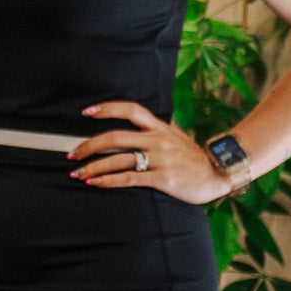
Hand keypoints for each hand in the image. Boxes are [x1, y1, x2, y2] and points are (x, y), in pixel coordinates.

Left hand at [68, 99, 223, 204]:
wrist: (218, 174)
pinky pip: (129, 178)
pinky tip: (95, 183)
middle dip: (89, 145)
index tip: (87, 112)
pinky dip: (109, 181)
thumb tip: (141, 120)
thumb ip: (159, 128)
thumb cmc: (194, 158)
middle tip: (73, 153)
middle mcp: (158, 140)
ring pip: (118, 160)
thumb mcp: (177, 136)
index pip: (131, 109)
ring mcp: (160, 159)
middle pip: (115, 137)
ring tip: (78, 173)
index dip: (107, 108)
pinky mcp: (162, 179)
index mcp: (160, 127)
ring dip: (93, 167)